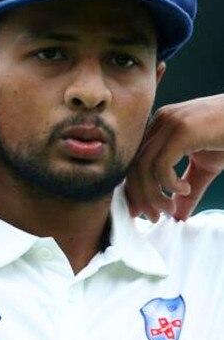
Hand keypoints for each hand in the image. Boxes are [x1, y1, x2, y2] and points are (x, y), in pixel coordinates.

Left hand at [125, 94, 223, 221]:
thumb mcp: (205, 167)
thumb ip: (188, 190)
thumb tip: (177, 216)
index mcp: (160, 127)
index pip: (134, 161)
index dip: (134, 190)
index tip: (142, 212)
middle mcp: (160, 121)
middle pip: (134, 165)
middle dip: (140, 197)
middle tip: (153, 217)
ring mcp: (169, 123)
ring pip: (144, 167)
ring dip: (153, 195)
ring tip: (169, 209)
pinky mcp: (182, 129)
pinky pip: (160, 163)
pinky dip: (168, 183)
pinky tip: (184, 189)